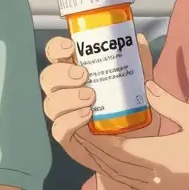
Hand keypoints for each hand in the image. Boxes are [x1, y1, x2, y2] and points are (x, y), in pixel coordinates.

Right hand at [38, 34, 159, 173]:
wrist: (140, 150)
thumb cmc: (135, 113)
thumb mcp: (141, 85)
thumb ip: (140, 63)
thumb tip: (138, 38)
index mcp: (77, 74)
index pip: (55, 55)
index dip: (56, 48)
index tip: (71, 47)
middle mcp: (66, 93)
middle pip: (48, 77)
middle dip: (62, 73)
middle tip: (84, 75)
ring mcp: (65, 116)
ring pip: (50, 103)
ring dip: (68, 97)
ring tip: (91, 97)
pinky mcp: (69, 138)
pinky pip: (58, 129)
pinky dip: (70, 120)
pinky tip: (86, 115)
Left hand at [89, 81, 188, 189]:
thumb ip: (167, 103)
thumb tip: (146, 84)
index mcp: (158, 155)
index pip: (116, 149)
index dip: (95, 139)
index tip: (82, 126)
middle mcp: (153, 177)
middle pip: (114, 165)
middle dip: (95, 151)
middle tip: (80, 134)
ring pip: (123, 178)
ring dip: (107, 163)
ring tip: (94, 148)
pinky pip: (136, 187)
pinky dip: (123, 175)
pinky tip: (122, 165)